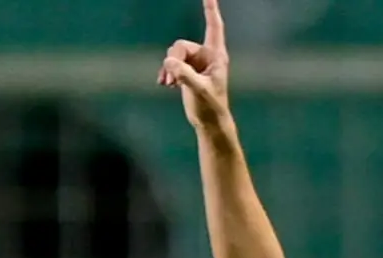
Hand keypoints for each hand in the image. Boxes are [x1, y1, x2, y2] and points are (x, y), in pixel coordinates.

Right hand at [157, 0, 230, 130]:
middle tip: (172, 79)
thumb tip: (169, 62)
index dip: (211, 9)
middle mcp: (206, 56)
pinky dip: (166, 73)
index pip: (213, 27)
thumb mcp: (198, 90)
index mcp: (216, 56)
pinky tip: (166, 85)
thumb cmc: (211, 106)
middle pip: (181, 46)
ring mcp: (196, 63)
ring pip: (173, 54)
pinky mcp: (187, 72)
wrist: (209, 122)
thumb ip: (184, 75)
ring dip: (168, 68)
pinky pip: (170, 64)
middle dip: (173, 60)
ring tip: (169, 84)